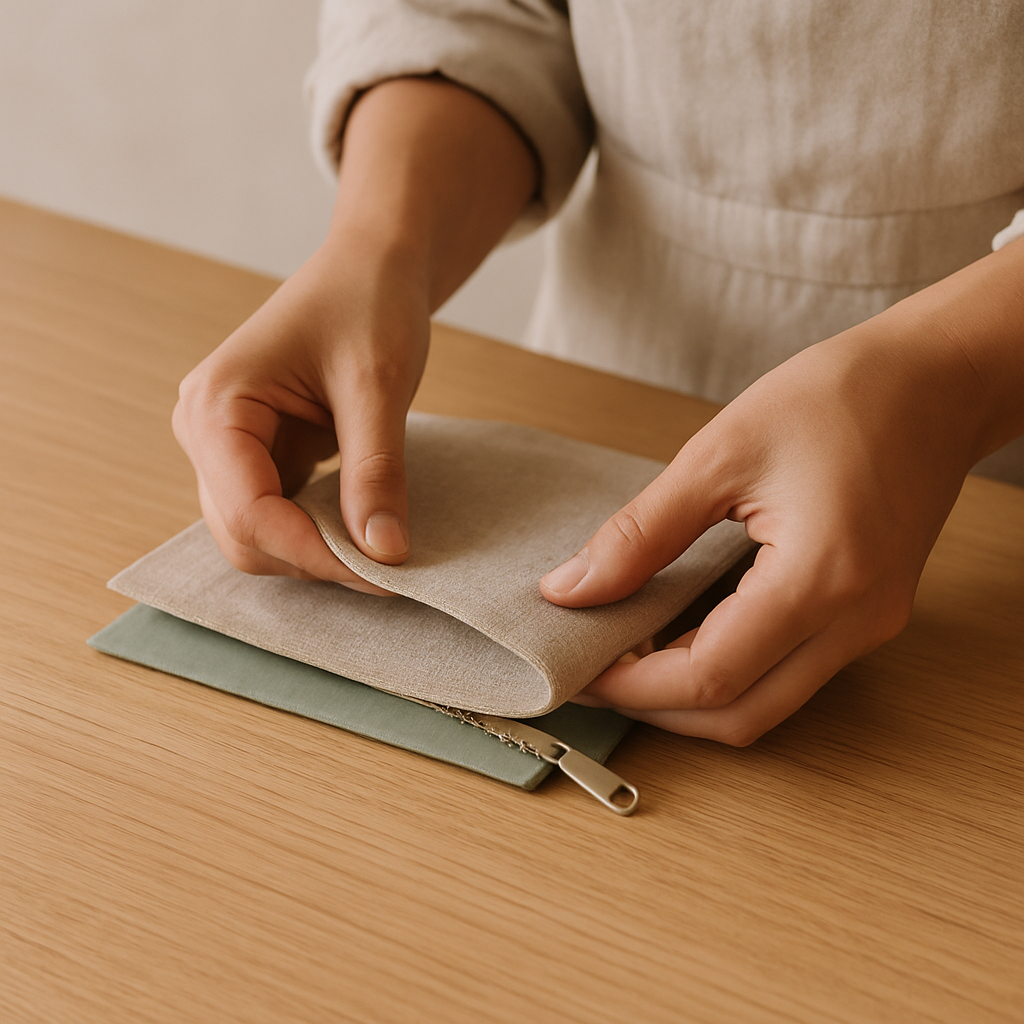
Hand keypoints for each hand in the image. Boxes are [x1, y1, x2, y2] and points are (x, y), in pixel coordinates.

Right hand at [172, 235, 427, 592]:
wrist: (370, 265)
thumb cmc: (367, 303)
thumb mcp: (377, 386)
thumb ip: (376, 472)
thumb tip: (385, 554)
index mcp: (217, 406)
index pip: (250, 514)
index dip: (316, 555)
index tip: (385, 576)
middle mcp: (205, 431)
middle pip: (244, 537)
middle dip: (314, 560)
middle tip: (390, 569)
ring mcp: (227, 448)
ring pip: (257, 537)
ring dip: (315, 554)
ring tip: (380, 550)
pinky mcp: (258, 457)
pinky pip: (277, 517)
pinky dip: (318, 535)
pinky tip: (361, 531)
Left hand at [540, 311, 990, 744]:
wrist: (937, 380)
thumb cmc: (840, 397)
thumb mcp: (720, 454)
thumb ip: (641, 532)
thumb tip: (572, 588)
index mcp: (821, 579)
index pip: (709, 677)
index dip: (632, 686)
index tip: (578, 667)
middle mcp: (856, 622)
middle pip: (739, 715)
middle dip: (656, 709)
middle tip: (593, 671)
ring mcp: (869, 625)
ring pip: (766, 704)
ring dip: (691, 697)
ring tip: (628, 655)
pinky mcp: (867, 615)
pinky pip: (789, 672)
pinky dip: (729, 671)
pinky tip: (682, 636)